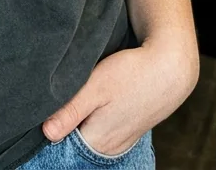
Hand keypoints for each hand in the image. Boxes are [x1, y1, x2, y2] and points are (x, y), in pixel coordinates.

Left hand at [42, 36, 197, 155]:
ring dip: (82, 117)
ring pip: (89, 133)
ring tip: (84, 93)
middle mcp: (109, 148)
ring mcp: (121, 141)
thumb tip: (46, 133)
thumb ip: (70, 111)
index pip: (63, 142)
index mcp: (98, 142)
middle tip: (67, 93)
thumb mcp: (95, 87)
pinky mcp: (129, 129)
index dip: (53, 122)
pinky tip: (97, 99)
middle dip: (67, 120)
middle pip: (75, 139)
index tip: (50, 103)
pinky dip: (96, 116)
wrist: (170, 67)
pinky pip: (103, 129)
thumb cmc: (131, 73)